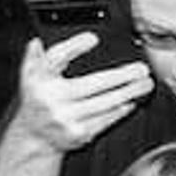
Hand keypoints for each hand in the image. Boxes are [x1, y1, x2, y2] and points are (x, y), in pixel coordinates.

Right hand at [12, 32, 154, 153]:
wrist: (34, 137)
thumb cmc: (38, 101)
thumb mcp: (31, 78)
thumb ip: (36, 59)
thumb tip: (36, 42)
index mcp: (38, 81)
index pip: (55, 59)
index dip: (73, 47)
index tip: (93, 38)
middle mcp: (50, 100)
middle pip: (92, 84)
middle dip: (121, 76)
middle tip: (141, 69)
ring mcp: (65, 118)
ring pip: (104, 103)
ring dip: (128, 93)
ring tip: (145, 84)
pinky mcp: (78, 134)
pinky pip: (105, 120)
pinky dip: (120, 110)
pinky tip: (130, 102)